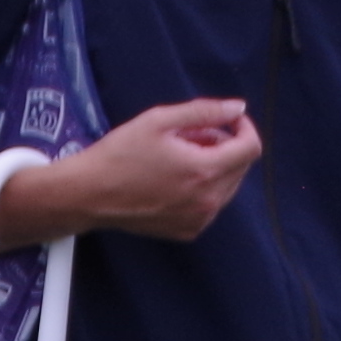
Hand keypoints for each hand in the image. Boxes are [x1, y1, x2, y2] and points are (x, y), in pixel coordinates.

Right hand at [19, 99, 261, 243]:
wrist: (89, 195)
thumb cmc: (120, 153)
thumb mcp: (160, 120)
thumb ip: (205, 111)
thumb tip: (238, 108)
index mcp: (204, 171)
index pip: (251, 148)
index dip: (244, 128)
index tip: (227, 120)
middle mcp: (207, 201)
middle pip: (240, 167)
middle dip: (225, 146)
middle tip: (191, 136)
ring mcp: (198, 220)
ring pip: (228, 186)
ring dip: (214, 166)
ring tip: (180, 157)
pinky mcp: (187, 231)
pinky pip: (210, 204)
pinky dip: (203, 188)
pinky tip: (174, 179)